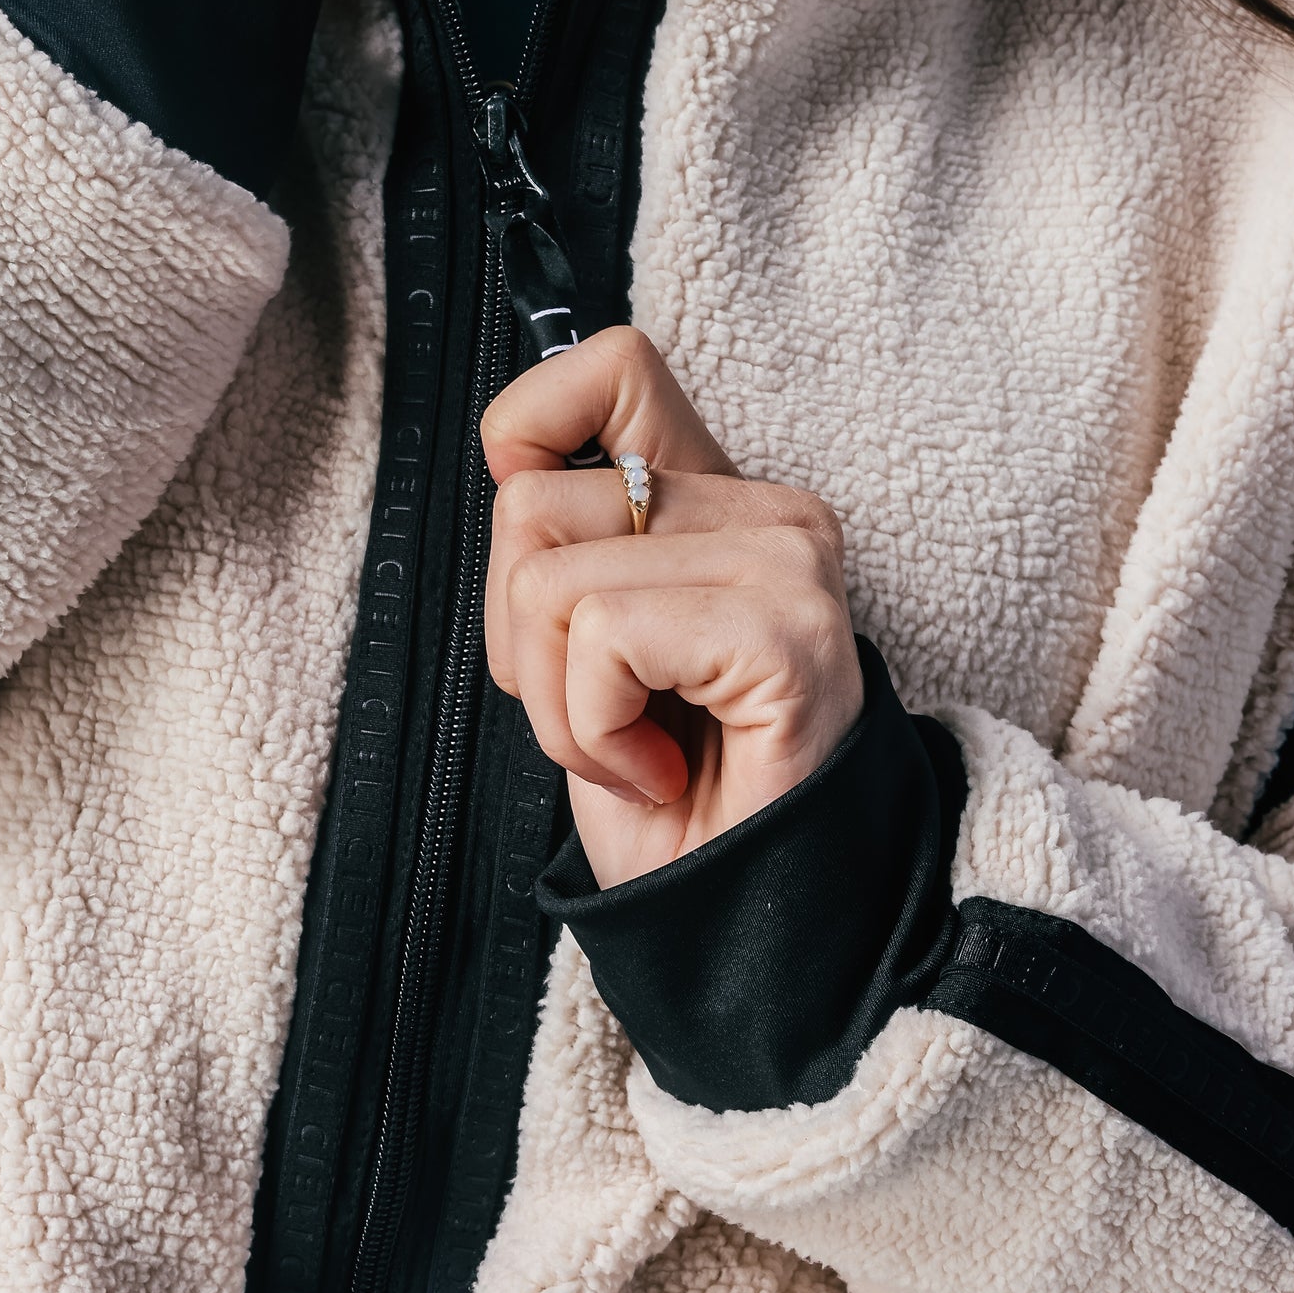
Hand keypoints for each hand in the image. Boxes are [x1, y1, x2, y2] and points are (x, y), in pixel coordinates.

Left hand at [482, 327, 863, 889]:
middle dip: (519, 640)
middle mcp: (772, 512)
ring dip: (555, 702)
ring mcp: (788, 565)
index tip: (541, 565)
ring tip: (636, 747)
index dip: (528, 436)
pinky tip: (660, 769)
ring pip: (548, 579)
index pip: (610, 367)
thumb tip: (505, 458)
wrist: (751, 925)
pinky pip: (601, 637)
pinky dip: (594, 728)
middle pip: (530, 504)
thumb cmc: (676, 794)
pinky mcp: (783, 629)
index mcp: (723, 498)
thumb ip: (571, 538)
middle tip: (604, 715)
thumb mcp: (592, 643)